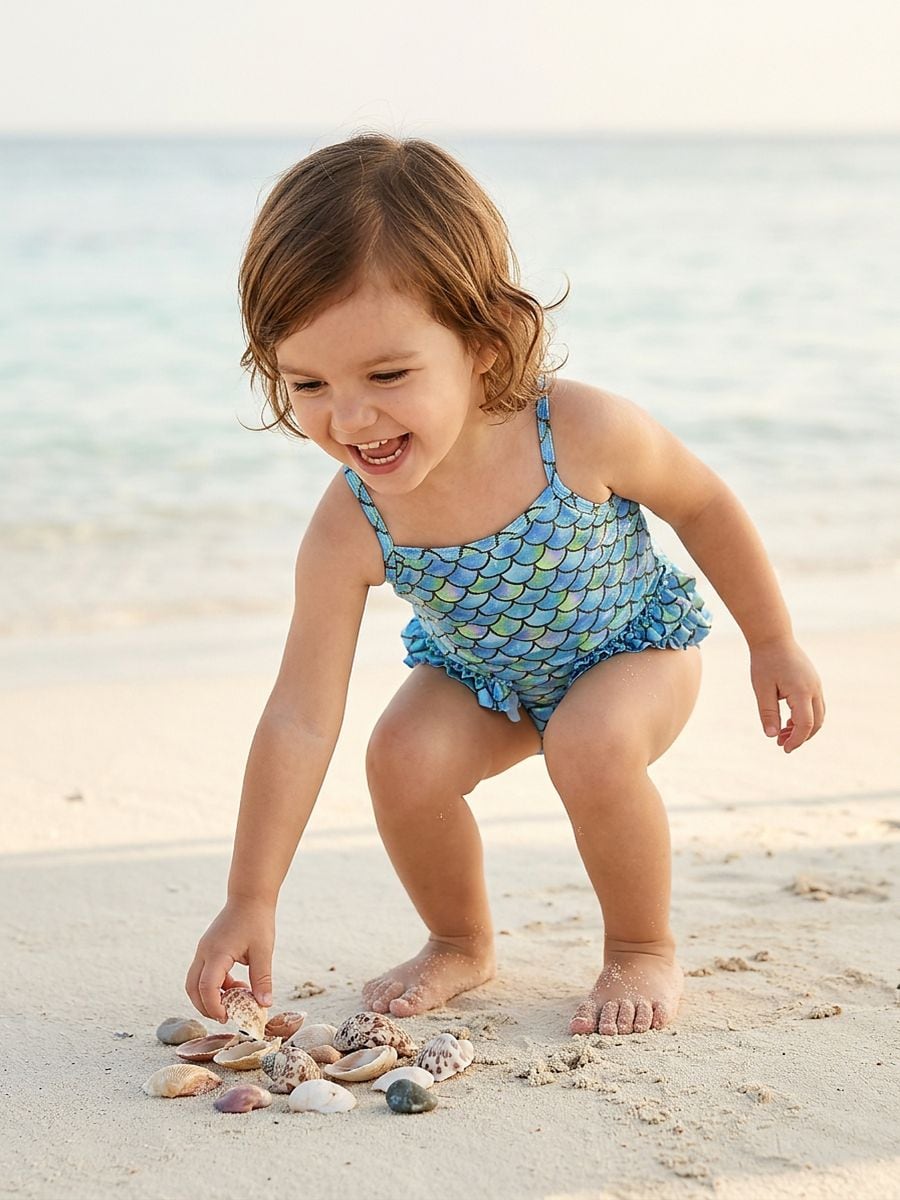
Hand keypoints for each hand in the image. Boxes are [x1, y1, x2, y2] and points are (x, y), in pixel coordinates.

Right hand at [185, 897, 275, 1021]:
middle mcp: (204, 952)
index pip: (206, 987)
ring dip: (211, 996)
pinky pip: (204, 973)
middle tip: (226, 1016)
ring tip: (237, 999)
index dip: (214, 1007)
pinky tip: (238, 985)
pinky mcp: (207, 948)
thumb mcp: (263, 951)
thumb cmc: (257, 920)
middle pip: (192, 988)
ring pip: (195, 982)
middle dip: (206, 1007)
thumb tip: (264, 1005)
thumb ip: (262, 979)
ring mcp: (203, 949)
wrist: (250, 896)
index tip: (228, 1017)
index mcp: (217, 953)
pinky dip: (216, 985)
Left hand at [750, 637, 824, 752]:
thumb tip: (771, 736)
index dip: (796, 739)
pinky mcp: (813, 682)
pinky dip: (805, 717)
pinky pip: (815, 705)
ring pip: (818, 715)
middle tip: (781, 744)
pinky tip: (787, 720)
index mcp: (802, 691)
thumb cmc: (765, 662)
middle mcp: (814, 689)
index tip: (784, 749)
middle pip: (816, 722)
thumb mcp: (762, 689)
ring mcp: (816, 685)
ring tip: (782, 733)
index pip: (805, 724)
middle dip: (801, 737)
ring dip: (804, 728)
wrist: (773, 637)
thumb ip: (767, 713)